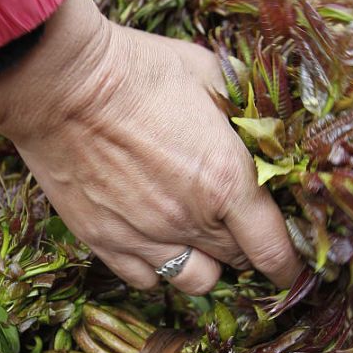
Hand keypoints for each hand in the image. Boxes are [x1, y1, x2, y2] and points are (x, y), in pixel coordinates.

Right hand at [0, 0, 299, 295]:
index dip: (289, 266)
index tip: (293, 268)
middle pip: (236, 262)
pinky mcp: (104, 242)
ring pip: (195, 282)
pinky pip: (144, 280)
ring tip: (201, 243)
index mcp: (226, 181)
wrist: (59, 83)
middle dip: (247, 252)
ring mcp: (145, 237)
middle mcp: (190, 220)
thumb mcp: (210, 73)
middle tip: (243, 232)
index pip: (274, 249)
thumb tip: (272, 122)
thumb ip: (245, 108)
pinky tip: (158, 246)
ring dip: (207, 267)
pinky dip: (158, 270)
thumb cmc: (137, 69)